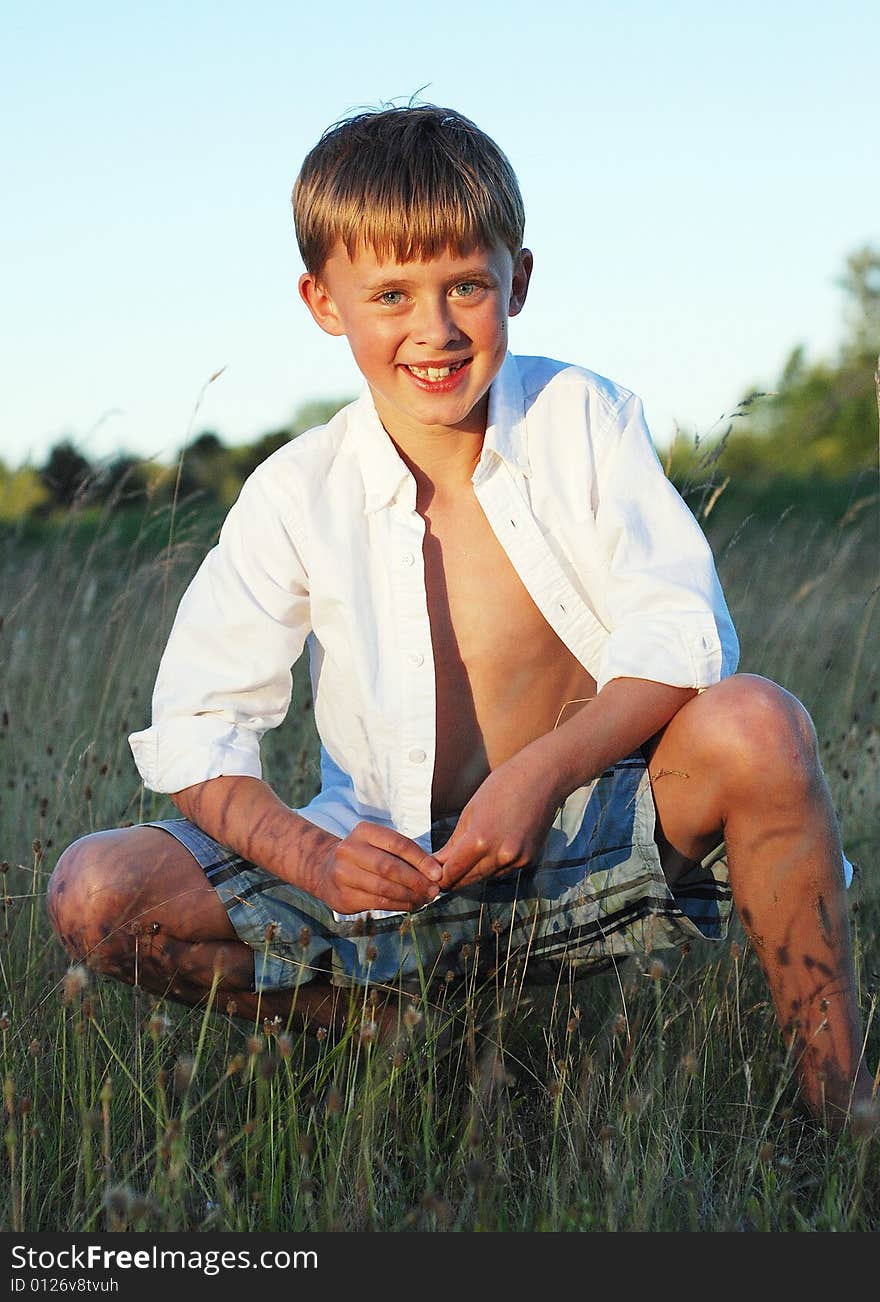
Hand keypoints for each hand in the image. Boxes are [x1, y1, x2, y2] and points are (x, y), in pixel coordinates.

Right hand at [308, 821, 443, 914]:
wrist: (326, 871)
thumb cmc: (365, 856)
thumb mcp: (379, 845)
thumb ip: (404, 854)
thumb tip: (435, 873)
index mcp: (363, 832)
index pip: (398, 844)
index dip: (421, 860)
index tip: (437, 874)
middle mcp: (349, 850)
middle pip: (390, 867)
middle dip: (416, 881)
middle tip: (433, 890)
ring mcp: (343, 874)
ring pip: (384, 888)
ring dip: (409, 896)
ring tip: (425, 899)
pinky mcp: (343, 896)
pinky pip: (377, 903)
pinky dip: (399, 905)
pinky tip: (411, 905)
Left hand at [433, 748, 562, 891]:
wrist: (542, 778)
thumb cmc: (502, 786)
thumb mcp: (470, 812)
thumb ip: (454, 843)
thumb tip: (439, 864)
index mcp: (480, 840)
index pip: (452, 873)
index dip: (439, 878)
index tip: (430, 876)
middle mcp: (500, 855)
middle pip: (468, 880)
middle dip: (453, 878)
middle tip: (440, 874)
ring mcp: (517, 859)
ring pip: (485, 877)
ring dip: (473, 872)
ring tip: (465, 858)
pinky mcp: (528, 860)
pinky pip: (503, 870)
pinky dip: (493, 865)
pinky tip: (491, 849)